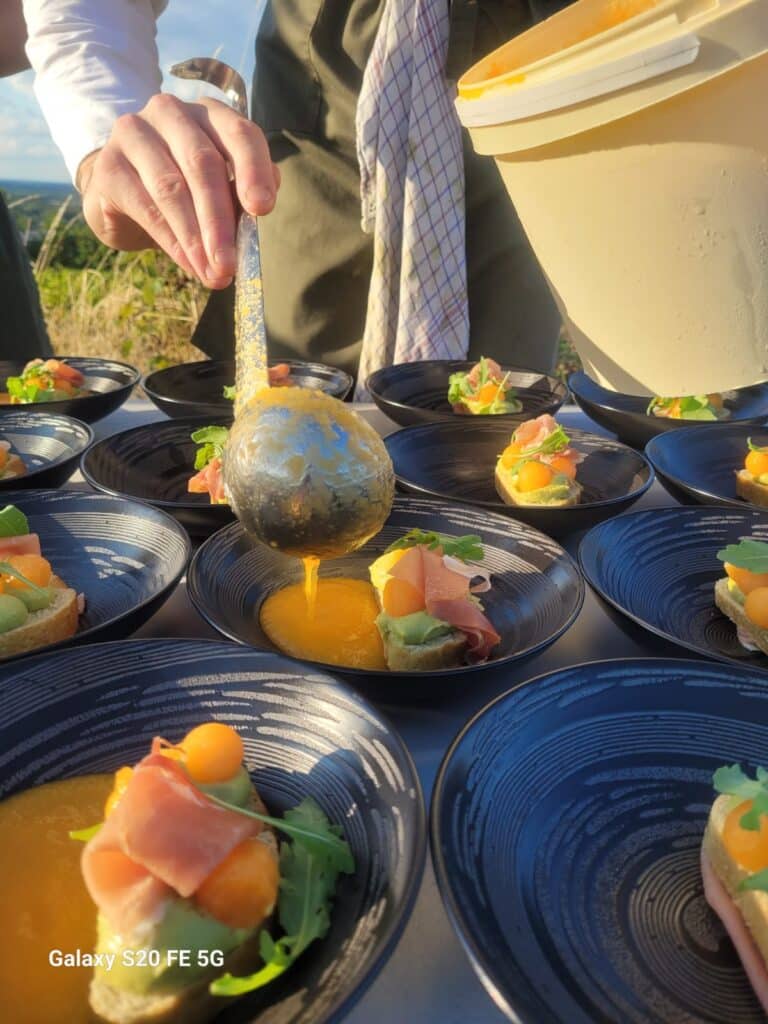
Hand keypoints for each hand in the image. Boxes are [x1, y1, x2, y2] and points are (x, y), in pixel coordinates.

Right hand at [78, 94, 279, 287]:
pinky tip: (188, 264)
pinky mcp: (108, 165)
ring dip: (196, 238)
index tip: (263, 209)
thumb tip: (257, 213)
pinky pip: (145, 206)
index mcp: (208, 114)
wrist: (120, 194)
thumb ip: (240, 198)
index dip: (254, 170)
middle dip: (220, 220)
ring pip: (171, 187)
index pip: (239, 133)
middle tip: (230, 263)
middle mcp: (170, 113)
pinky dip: (171, 240)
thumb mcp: (218, 191)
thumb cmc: (182, 190)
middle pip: (203, 163)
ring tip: (213, 273)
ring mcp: (133, 133)